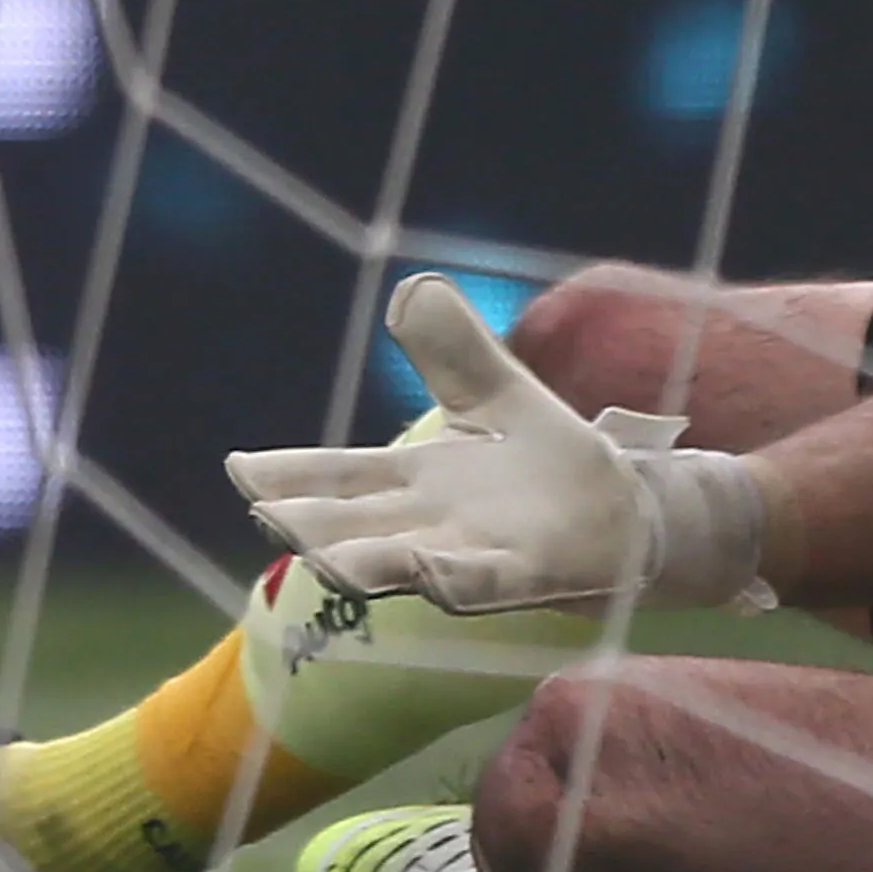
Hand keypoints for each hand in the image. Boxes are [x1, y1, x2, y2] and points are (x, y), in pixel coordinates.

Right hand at [225, 274, 775, 616]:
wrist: (633, 513)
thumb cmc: (551, 463)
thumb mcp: (496, 393)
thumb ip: (454, 350)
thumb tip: (411, 288)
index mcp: (415, 482)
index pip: (340, 477)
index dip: (290, 476)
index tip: (239, 470)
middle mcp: (434, 525)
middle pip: (359, 526)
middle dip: (313, 525)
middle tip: (267, 516)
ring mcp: (481, 554)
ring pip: (410, 561)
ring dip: (369, 563)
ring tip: (327, 559)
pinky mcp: (536, 576)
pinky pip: (491, 583)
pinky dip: (459, 581)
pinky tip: (432, 575)